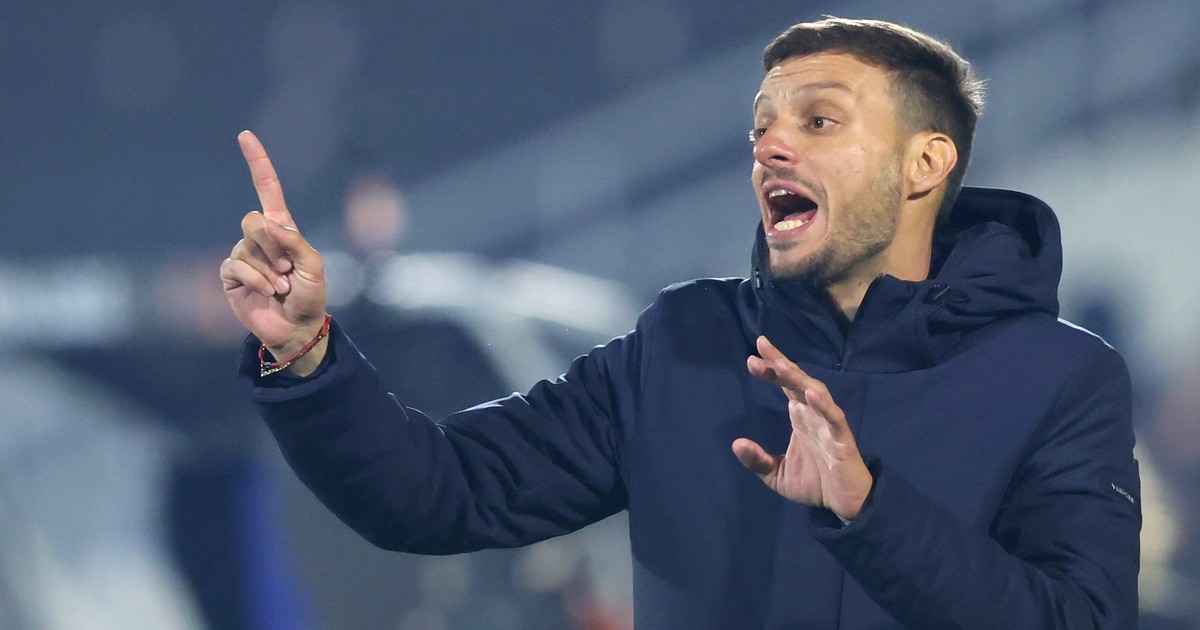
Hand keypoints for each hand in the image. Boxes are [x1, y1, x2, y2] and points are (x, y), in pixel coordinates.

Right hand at [219, 131, 327, 370]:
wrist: (297, 328)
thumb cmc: (310, 296)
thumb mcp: (313, 265)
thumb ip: (294, 240)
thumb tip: (269, 223)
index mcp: (283, 229)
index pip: (267, 189)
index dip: (257, 163)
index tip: (245, 135)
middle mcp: (260, 238)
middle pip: (253, 220)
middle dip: (274, 246)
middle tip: (288, 270)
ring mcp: (243, 255)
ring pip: (246, 246)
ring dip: (269, 270)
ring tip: (281, 286)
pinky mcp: (231, 276)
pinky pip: (236, 266)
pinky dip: (255, 279)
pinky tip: (267, 291)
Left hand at [732, 336, 873, 520]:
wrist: (843, 504)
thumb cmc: (814, 482)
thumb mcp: (776, 474)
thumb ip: (757, 460)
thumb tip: (736, 443)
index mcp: (800, 416)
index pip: (785, 385)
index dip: (772, 368)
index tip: (752, 356)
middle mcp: (814, 414)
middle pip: (798, 380)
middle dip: (780, 364)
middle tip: (761, 349)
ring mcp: (829, 423)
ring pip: (816, 392)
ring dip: (798, 378)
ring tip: (781, 365)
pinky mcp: (842, 439)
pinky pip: (834, 418)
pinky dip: (824, 405)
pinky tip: (811, 394)